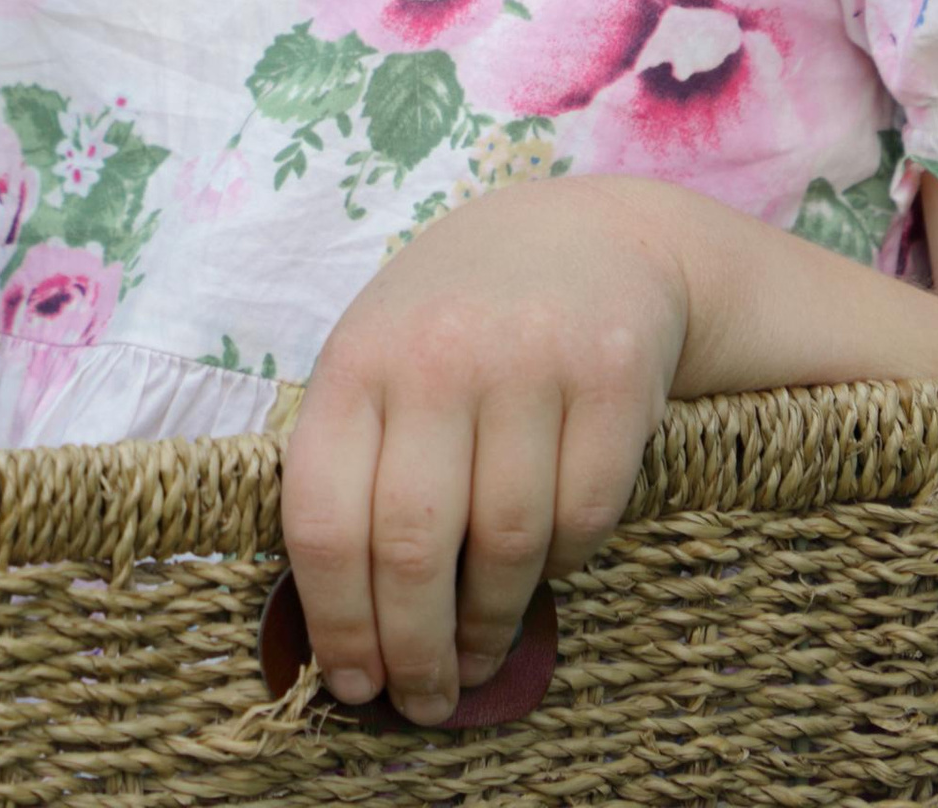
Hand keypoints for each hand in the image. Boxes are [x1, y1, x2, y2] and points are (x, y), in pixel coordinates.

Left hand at [280, 177, 687, 724]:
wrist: (596, 237)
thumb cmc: (465, 321)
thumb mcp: (385, 358)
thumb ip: (358, 464)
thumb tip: (346, 625)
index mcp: (359, 356)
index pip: (323, 516)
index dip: (334, 621)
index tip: (351, 682)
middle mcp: (438, 353)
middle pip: (411, 547)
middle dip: (415, 650)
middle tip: (423, 700)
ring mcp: (529, 359)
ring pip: (504, 546)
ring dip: (489, 624)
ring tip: (479, 656)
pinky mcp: (614, 373)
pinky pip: (583, 516)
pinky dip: (562, 564)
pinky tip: (544, 566)